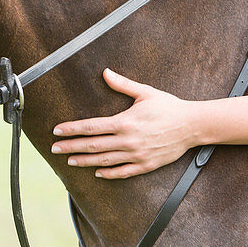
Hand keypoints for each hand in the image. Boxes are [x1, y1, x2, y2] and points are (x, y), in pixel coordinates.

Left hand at [51, 68, 197, 178]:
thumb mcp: (146, 92)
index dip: (72, 129)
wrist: (192, 125)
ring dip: (85, 161)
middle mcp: (128, 141)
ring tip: (70, 161)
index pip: (91, 127)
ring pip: (104, 160)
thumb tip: (105, 73)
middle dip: (71, 146)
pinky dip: (108, 173)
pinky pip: (122, 172)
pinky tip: (97, 172)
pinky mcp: (145, 165)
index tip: (57, 130)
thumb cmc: (169, 106)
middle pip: (92, 145)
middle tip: (55, 148)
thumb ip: (123, 85)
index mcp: (125, 122)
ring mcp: (136, 155)